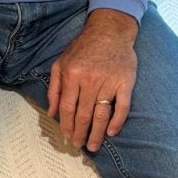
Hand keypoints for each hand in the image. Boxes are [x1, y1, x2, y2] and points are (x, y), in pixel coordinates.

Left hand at [47, 9, 137, 152]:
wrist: (110, 31)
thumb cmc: (83, 48)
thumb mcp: (61, 63)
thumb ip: (54, 88)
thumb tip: (51, 113)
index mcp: (72, 75)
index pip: (68, 108)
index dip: (66, 125)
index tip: (66, 137)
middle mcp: (90, 80)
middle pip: (83, 115)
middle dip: (79, 133)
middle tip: (78, 146)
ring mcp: (109, 82)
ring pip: (101, 114)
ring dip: (96, 133)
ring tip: (92, 146)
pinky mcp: (125, 82)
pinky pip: (122, 106)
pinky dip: (117, 121)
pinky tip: (112, 132)